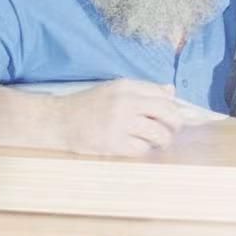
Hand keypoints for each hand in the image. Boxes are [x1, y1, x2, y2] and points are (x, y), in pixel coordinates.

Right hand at [54, 79, 183, 156]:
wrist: (59, 121)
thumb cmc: (87, 106)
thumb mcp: (114, 90)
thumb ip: (142, 90)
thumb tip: (171, 91)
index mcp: (126, 86)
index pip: (162, 93)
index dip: (172, 106)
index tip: (172, 114)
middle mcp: (125, 102)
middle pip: (167, 112)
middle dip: (175, 123)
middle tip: (172, 130)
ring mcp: (120, 123)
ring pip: (158, 133)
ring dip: (162, 140)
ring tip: (158, 142)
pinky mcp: (113, 143)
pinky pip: (142, 149)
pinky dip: (143, 149)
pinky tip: (136, 146)